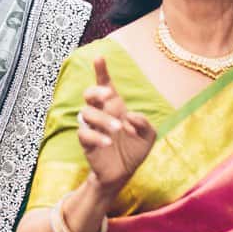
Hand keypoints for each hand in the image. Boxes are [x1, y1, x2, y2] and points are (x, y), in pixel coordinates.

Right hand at [78, 55, 154, 195]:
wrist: (123, 174)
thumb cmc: (134, 150)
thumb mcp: (148, 136)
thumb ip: (144, 123)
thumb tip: (129, 116)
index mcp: (115, 107)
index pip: (105, 85)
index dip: (101, 71)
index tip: (99, 57)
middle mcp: (101, 113)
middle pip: (89, 94)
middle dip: (95, 90)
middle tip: (107, 94)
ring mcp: (92, 127)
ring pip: (86, 113)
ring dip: (102, 119)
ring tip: (118, 129)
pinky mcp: (86, 143)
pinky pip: (84, 134)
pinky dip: (96, 136)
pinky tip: (108, 143)